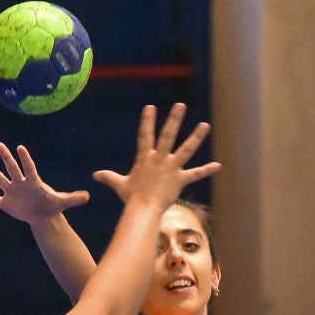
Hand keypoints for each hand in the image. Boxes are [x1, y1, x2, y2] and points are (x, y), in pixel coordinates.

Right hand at [0, 143, 89, 224]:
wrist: (43, 215)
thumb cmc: (52, 205)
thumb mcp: (62, 202)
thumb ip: (73, 198)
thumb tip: (88, 197)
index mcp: (33, 182)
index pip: (29, 168)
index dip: (26, 159)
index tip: (21, 148)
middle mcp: (21, 183)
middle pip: (12, 169)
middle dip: (6, 158)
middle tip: (0, 144)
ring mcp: (12, 192)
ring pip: (0, 179)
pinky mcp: (6, 203)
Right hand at [92, 103, 219, 206]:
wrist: (142, 209)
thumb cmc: (130, 198)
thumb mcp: (119, 185)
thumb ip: (109, 177)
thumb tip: (95, 175)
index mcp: (145, 158)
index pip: (145, 135)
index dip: (147, 121)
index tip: (151, 107)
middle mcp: (159, 159)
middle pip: (167, 135)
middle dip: (174, 119)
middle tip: (181, 105)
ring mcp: (171, 168)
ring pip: (186, 149)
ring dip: (196, 137)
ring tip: (205, 125)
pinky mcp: (180, 179)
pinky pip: (195, 174)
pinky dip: (207, 170)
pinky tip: (218, 165)